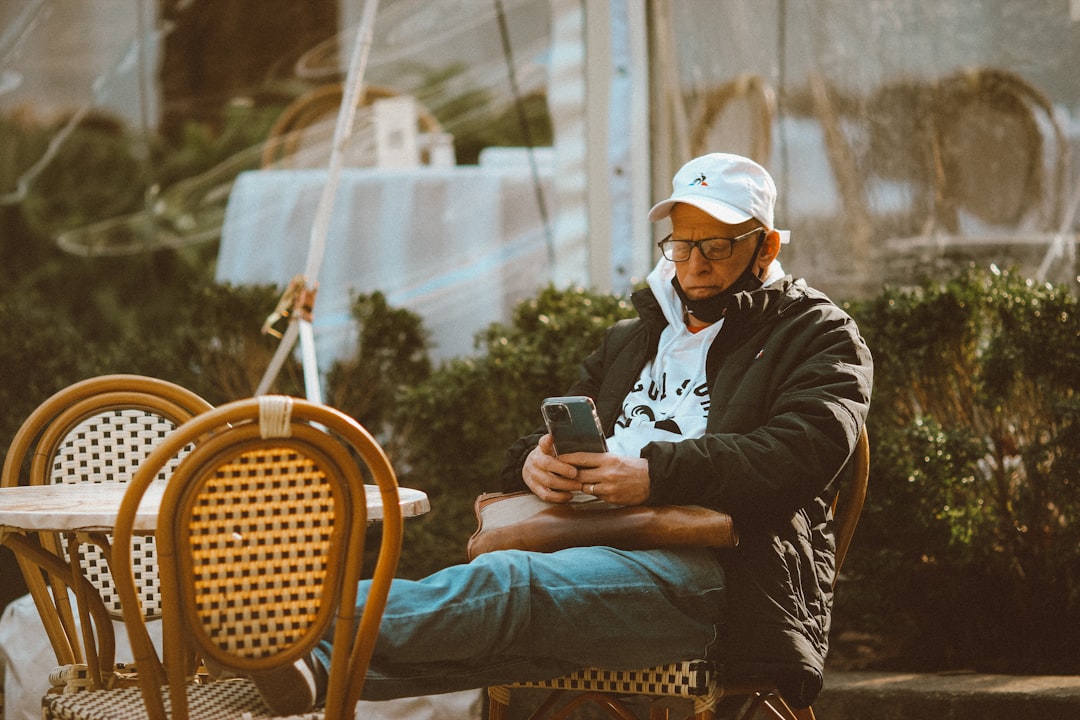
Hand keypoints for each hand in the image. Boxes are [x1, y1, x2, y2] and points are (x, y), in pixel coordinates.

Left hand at [522, 434, 649, 505]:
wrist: (651, 480)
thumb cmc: (633, 467)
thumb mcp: (616, 458)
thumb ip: (599, 459)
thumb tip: (580, 460)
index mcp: (608, 459)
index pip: (581, 458)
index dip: (567, 458)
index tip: (557, 457)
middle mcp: (607, 473)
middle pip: (579, 474)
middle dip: (570, 474)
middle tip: (562, 473)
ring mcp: (609, 488)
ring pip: (585, 487)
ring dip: (581, 485)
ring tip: (578, 481)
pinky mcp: (612, 499)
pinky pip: (596, 496)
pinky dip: (594, 492)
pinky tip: (596, 488)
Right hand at [522, 434, 583, 502]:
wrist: (531, 467)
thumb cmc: (547, 457)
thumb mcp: (549, 447)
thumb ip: (552, 443)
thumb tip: (552, 436)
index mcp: (540, 450)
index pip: (543, 444)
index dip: (548, 442)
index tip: (554, 439)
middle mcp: (534, 462)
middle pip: (548, 465)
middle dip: (564, 470)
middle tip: (577, 474)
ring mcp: (533, 476)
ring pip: (548, 482)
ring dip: (565, 485)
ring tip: (578, 486)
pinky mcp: (534, 489)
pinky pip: (546, 495)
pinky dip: (559, 497)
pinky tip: (570, 495)